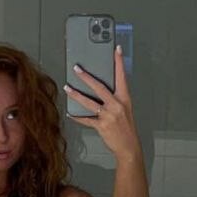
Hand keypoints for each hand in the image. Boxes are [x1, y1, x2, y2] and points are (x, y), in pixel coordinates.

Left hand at [64, 45, 141, 160]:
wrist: (129, 147)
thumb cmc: (126, 128)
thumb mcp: (125, 110)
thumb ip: (115, 99)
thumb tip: (100, 88)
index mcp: (125, 99)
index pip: (122, 76)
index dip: (119, 62)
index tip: (117, 49)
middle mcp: (117, 105)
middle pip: (99, 87)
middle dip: (86, 77)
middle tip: (77, 69)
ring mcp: (109, 115)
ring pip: (89, 102)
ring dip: (76, 94)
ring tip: (67, 88)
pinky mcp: (101, 126)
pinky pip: (86, 119)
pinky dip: (77, 116)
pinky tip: (70, 112)